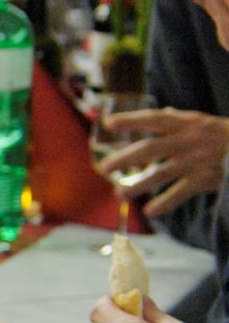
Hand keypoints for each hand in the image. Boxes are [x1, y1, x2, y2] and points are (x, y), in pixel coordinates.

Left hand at [95, 108, 228, 217]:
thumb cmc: (225, 135)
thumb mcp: (204, 122)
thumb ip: (181, 120)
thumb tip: (163, 111)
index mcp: (188, 123)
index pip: (155, 119)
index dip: (132, 121)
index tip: (109, 123)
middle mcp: (189, 140)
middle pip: (151, 148)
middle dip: (126, 157)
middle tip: (105, 167)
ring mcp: (196, 161)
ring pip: (161, 173)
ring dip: (138, 185)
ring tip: (120, 193)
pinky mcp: (204, 180)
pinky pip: (180, 193)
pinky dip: (164, 203)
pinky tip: (150, 211)